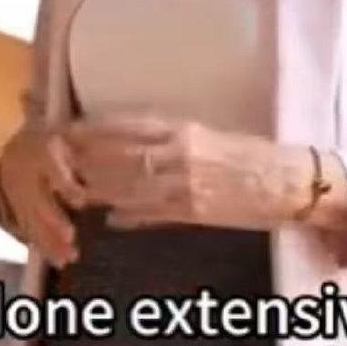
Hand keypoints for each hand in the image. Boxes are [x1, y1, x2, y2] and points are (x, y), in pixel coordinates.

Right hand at [0, 127, 86, 268]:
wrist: (13, 147)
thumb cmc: (52, 141)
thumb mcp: (69, 134)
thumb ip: (92, 144)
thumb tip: (129, 154)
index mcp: (43, 152)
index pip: (52, 168)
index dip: (65, 185)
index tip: (80, 201)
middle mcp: (28, 175)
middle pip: (39, 199)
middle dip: (53, 220)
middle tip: (70, 238)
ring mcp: (18, 194)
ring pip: (32, 219)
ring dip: (48, 240)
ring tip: (67, 259)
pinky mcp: (16, 209)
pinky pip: (26, 229)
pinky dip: (41, 246)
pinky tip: (56, 260)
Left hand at [67, 114, 305, 230]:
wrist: (286, 181)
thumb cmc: (247, 156)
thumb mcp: (205, 138)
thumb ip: (167, 141)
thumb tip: (129, 143)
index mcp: (182, 129)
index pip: (126, 125)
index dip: (94, 129)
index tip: (69, 130)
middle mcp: (180, 152)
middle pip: (120, 155)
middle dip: (87, 160)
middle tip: (60, 163)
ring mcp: (186, 183)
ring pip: (130, 185)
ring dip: (101, 190)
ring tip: (77, 192)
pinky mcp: (195, 211)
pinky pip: (154, 213)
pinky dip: (129, 215)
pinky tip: (112, 220)